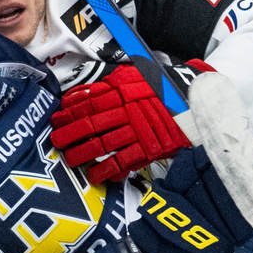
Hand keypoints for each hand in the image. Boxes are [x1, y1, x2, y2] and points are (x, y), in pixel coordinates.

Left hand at [50, 60, 210, 182]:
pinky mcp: (147, 148)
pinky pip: (121, 161)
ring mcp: (136, 130)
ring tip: (69, 158)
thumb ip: (112, 84)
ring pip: (101, 143)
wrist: (196, 102)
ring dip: (81, 153)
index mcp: (122, 88)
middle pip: (89, 123)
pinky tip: (93, 176)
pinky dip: (105, 170)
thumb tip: (84, 94)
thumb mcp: (137, 76)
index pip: (87, 100)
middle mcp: (126, 109)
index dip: (68, 111)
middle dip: (69, 133)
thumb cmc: (165, 89)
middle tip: (56, 140)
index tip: (57, 117)